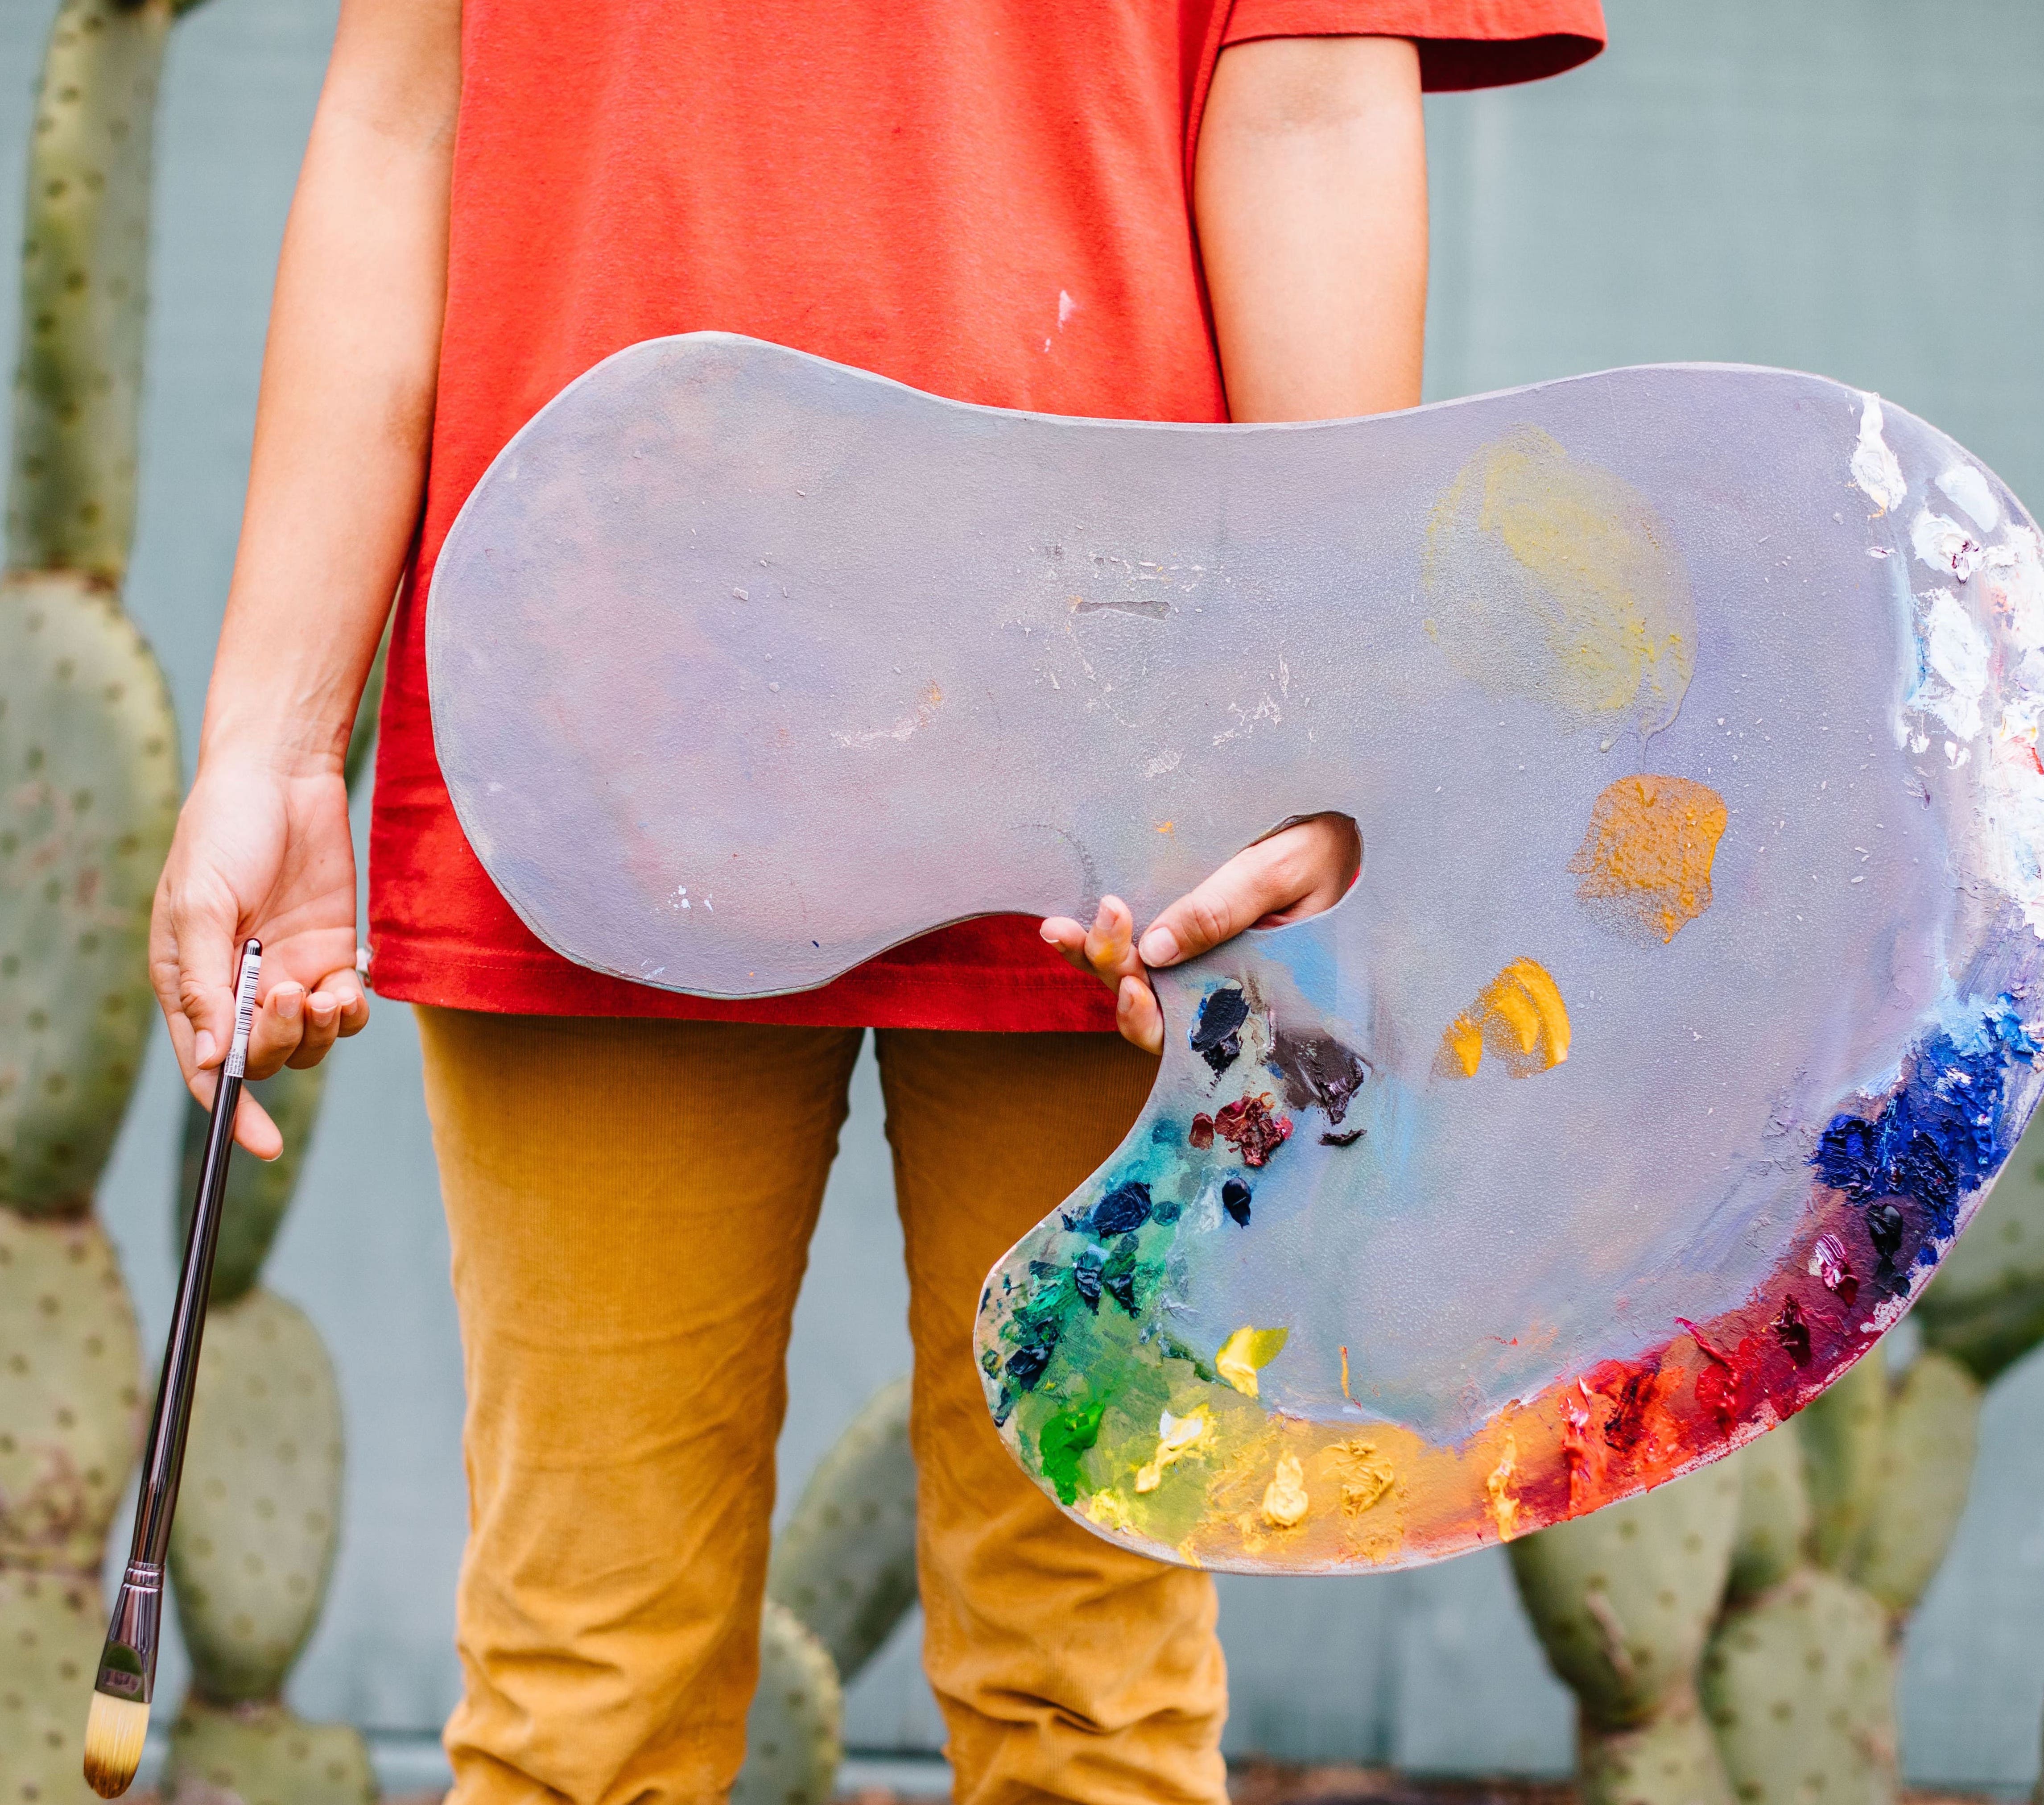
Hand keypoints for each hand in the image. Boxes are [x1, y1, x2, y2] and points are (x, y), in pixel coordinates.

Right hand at [148, 753, 369, 1157]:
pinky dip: (352, 1010)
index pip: (210, 1068)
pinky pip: (347, 1010)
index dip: (232, 1112)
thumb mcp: (199, 904)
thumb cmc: (224, 832)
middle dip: (279, 1042)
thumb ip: (205, 983)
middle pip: (264, 1058)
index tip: (261, 1145)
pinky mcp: (334, 953)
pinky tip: (349, 985)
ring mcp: (289, 972)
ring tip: (322, 989)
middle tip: (290, 993)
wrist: (281, 777)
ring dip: (319, 1031)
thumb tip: (216, 1059)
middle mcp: (240, 988)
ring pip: (312, 1043)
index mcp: (191, 983)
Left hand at [1040, 812, 1358, 1053]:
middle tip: (1079, 933)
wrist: (1338, 828)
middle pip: (1144, 1003)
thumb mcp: (1281, 875)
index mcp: (1243, 991)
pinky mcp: (1180, 924)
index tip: (1135, 980)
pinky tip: (1072, 919)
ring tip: (1057, 930)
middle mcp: (1210, 982)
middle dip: (1109, 971)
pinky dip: (1103, 934)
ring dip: (1094, 956)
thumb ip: (1224, 910)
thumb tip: (1157, 949)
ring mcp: (1191, 955)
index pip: (1181, 1029)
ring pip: (1131, 975)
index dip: (1146, 1016)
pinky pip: (1135, 943)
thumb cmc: (1323, 855)